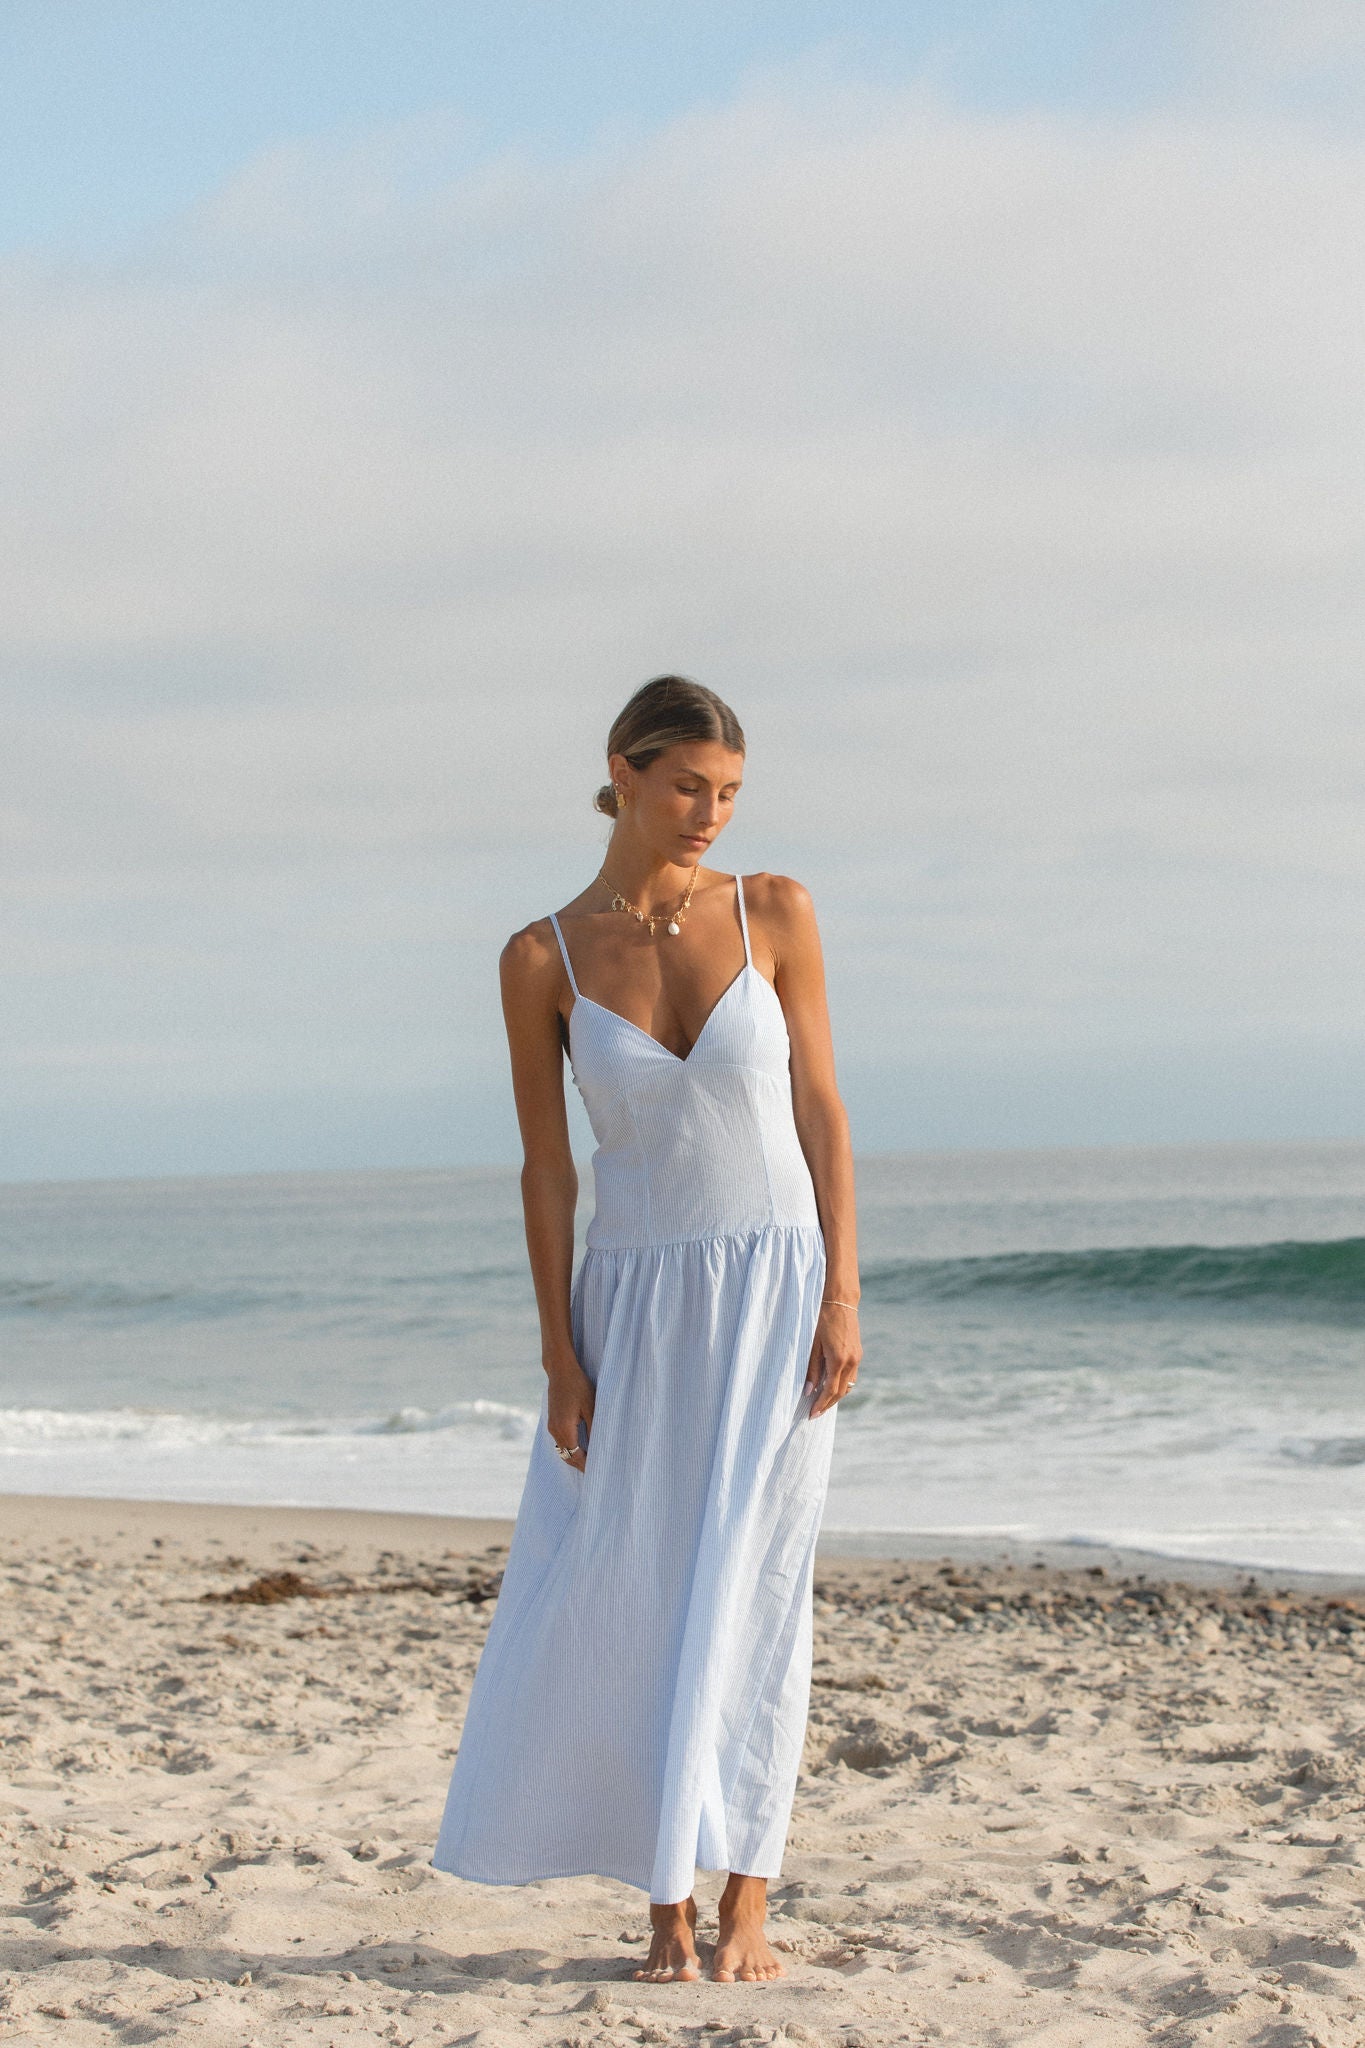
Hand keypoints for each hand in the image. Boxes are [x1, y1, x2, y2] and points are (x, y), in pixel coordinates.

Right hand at [546, 1357, 594, 1470]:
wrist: (560, 1370)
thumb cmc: (579, 1386)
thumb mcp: (591, 1407)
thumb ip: (594, 1429)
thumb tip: (598, 1448)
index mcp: (564, 1429)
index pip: (576, 1456)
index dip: (587, 1466)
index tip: (599, 1472)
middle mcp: (555, 1430)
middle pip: (567, 1456)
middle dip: (581, 1466)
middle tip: (596, 1473)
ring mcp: (551, 1426)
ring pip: (563, 1450)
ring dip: (575, 1457)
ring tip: (590, 1463)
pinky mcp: (552, 1421)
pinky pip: (561, 1442)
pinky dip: (570, 1449)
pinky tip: (581, 1449)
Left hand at [805, 1301, 860, 1418]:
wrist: (840, 1301)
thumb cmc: (822, 1319)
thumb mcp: (812, 1344)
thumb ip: (812, 1369)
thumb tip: (808, 1391)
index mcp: (839, 1360)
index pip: (830, 1391)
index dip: (820, 1405)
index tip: (811, 1414)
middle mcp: (851, 1362)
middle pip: (840, 1392)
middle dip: (827, 1405)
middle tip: (814, 1413)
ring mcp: (857, 1358)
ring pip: (847, 1386)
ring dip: (835, 1396)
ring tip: (820, 1402)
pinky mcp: (858, 1353)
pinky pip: (850, 1376)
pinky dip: (841, 1384)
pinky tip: (830, 1385)